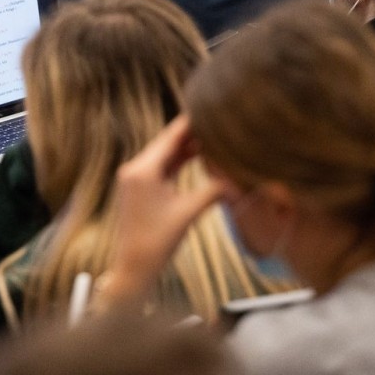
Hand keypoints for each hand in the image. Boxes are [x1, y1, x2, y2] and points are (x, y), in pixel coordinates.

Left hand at [98, 116, 227, 311]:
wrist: (133, 267)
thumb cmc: (157, 242)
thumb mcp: (189, 213)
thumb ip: (214, 191)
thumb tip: (241, 178)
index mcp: (143, 169)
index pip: (171, 136)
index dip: (191, 122)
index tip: (209, 107)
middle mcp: (135, 167)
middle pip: (168, 142)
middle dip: (192, 133)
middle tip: (216, 119)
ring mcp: (134, 177)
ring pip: (165, 154)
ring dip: (186, 147)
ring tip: (212, 134)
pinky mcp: (138, 187)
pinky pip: (161, 167)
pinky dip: (178, 161)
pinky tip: (196, 155)